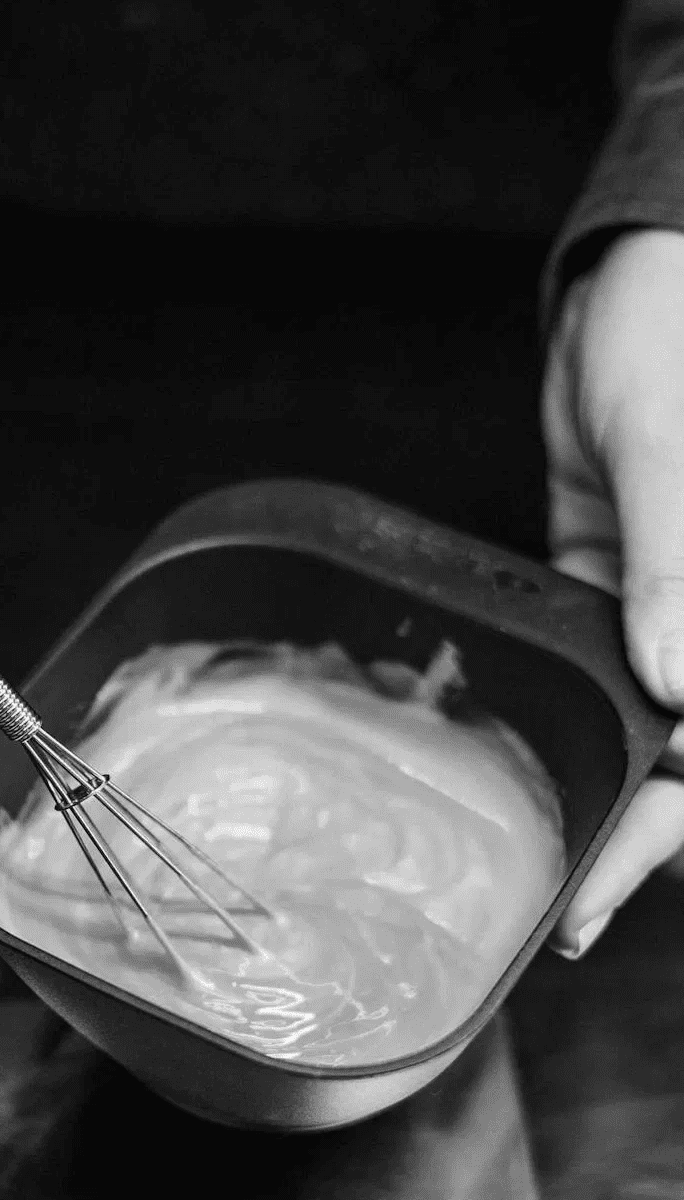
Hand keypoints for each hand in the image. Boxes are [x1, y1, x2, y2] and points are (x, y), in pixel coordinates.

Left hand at [542, 228, 683, 955]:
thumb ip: (677, 566)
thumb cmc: (675, 339)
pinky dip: (574, 727)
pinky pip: (599, 676)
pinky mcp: (610, 592)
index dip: (672, 825)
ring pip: (644, 733)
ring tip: (546, 876)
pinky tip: (531, 779)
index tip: (610, 891)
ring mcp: (665, 615)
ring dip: (606, 801)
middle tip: (566, 918)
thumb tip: (681, 685)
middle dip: (639, 842)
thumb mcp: (674, 449)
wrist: (631, 280)